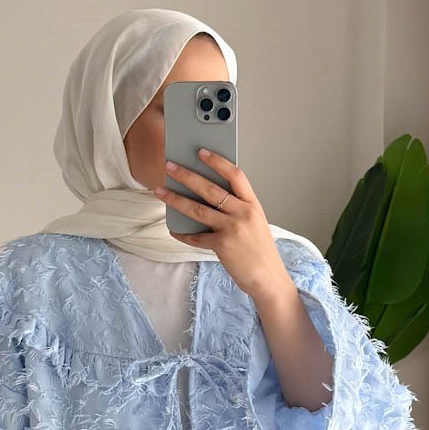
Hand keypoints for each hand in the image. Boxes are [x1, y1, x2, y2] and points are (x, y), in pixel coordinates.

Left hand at [154, 149, 292, 302]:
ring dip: (175, 199)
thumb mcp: (254, 222)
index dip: (217, 161)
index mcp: (252, 204)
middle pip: (210, 188)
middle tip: (169, 166)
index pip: (235, 175)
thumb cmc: (259, 250)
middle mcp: (243, 213)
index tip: (201, 152)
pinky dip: (183, 234)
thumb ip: (236, 207)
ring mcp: (232, 229)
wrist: (268, 277)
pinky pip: (196, 237)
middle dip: (186, 175)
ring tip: (160, 191)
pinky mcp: (222, 245)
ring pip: (197, 209)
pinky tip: (174, 230)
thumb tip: (206, 195)